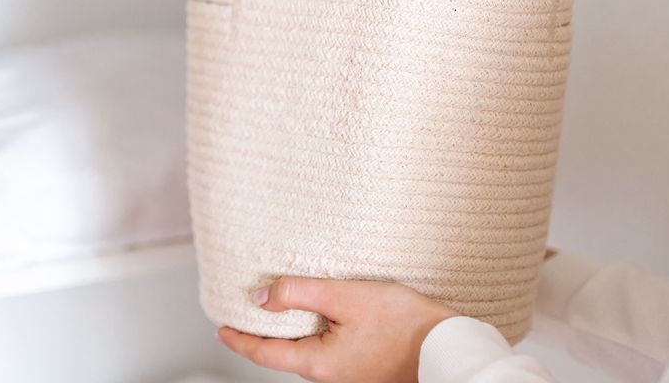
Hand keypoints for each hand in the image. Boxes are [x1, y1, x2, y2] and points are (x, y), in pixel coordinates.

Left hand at [216, 277, 458, 382]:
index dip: (238, 338)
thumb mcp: (345, 297)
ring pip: (306, 353)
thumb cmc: (405, 324)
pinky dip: (313, 334)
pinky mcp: (363, 369)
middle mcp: (329, 377)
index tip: (220, 328)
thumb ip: (299, 294)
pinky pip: (327, 352)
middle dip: (263, 335)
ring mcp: (347, 376)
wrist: (448, 347)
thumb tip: (261, 297)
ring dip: (290, 333)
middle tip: (245, 314)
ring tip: (277, 310)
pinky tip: (318, 317)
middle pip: (284, 355)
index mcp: (318, 364)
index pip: (264, 353)